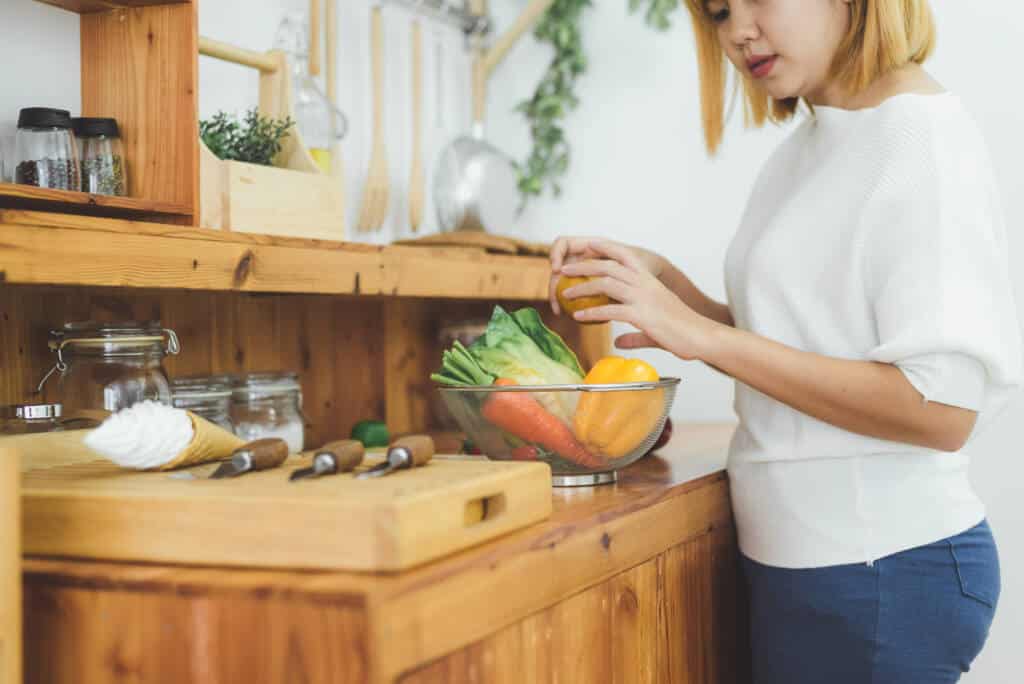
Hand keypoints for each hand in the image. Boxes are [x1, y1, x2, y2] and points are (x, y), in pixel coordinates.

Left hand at [557, 241, 719, 360]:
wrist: (701, 336)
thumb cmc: (682, 331)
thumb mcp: (655, 327)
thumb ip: (634, 333)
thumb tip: (618, 341)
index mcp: (649, 281)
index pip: (625, 256)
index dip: (606, 248)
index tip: (589, 245)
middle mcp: (644, 285)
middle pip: (608, 268)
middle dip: (584, 266)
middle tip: (565, 270)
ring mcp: (642, 298)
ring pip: (606, 285)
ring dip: (583, 288)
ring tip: (566, 294)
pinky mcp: (641, 315)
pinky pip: (610, 311)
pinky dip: (592, 312)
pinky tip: (580, 317)